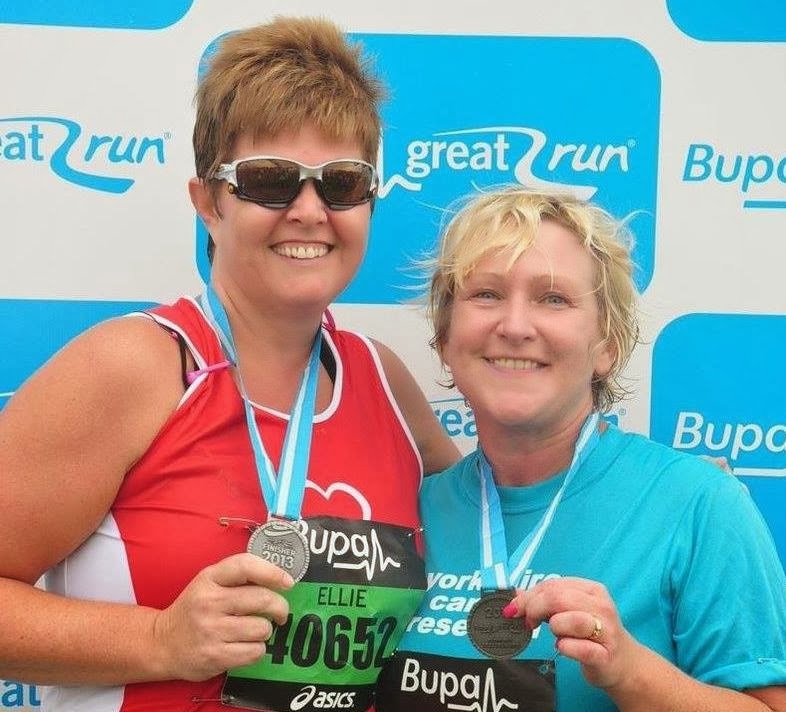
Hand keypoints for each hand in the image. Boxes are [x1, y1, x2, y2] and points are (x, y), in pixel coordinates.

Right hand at [153, 552, 293, 680]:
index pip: (246, 566)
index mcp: (209, 578)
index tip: (287, 582)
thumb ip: (238, 576)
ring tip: (254, 630)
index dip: (272, 572)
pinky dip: (257, 649)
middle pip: (262, 599)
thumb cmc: (195, 608)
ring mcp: (210, 630)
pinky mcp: (214, 656)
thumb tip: (280, 577)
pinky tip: (247, 645)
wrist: (162, 643)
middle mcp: (209, 602)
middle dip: (279, 607)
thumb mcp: (209, 582)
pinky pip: (254, 652)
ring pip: (262, 628)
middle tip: (280, 612)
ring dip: (266, 630)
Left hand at [506, 577, 641, 690]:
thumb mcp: (570, 611)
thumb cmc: (592, 635)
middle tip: (529, 622)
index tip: (516, 608)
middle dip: (535, 609)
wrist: (624, 665)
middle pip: (558, 598)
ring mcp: (606, 632)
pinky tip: (563, 647)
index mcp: (592, 590)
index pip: (554, 585)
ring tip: (556, 635)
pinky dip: (564, 647)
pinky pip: (577, 648)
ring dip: (554, 627)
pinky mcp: (604, 656)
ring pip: (569, 620)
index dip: (529, 596)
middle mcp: (601, 607)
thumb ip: (545, 600)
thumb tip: (515, 595)